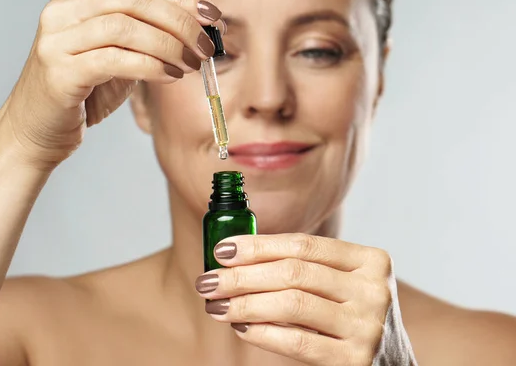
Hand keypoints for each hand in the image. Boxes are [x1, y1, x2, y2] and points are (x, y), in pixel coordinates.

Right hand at [0, 0, 221, 168]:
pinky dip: (150, 66)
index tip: (212, 15)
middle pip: (133, 0)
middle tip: (205, 45)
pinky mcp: (58, 70)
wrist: (38, 130)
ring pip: (125, 27)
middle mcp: (62, 10)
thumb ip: (147, 36)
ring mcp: (56, 39)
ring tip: (191, 64)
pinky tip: (170, 76)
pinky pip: (114, 60)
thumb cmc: (83, 91)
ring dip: (168, 45)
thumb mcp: (118, 54)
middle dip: (179, 21)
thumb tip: (199, 29)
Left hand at [195, 233, 416, 365]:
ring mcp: (366, 326)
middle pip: (293, 272)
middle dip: (242, 275)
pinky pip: (296, 341)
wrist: (390, 363)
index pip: (303, 244)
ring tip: (216, 304)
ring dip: (244, 303)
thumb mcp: (342, 283)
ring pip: (291, 305)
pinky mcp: (353, 360)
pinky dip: (261, 332)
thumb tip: (237, 257)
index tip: (223, 249)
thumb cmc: (352, 314)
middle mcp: (373, 290)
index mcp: (370, 260)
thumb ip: (304, 267)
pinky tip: (239, 326)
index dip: (258, 245)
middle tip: (208, 280)